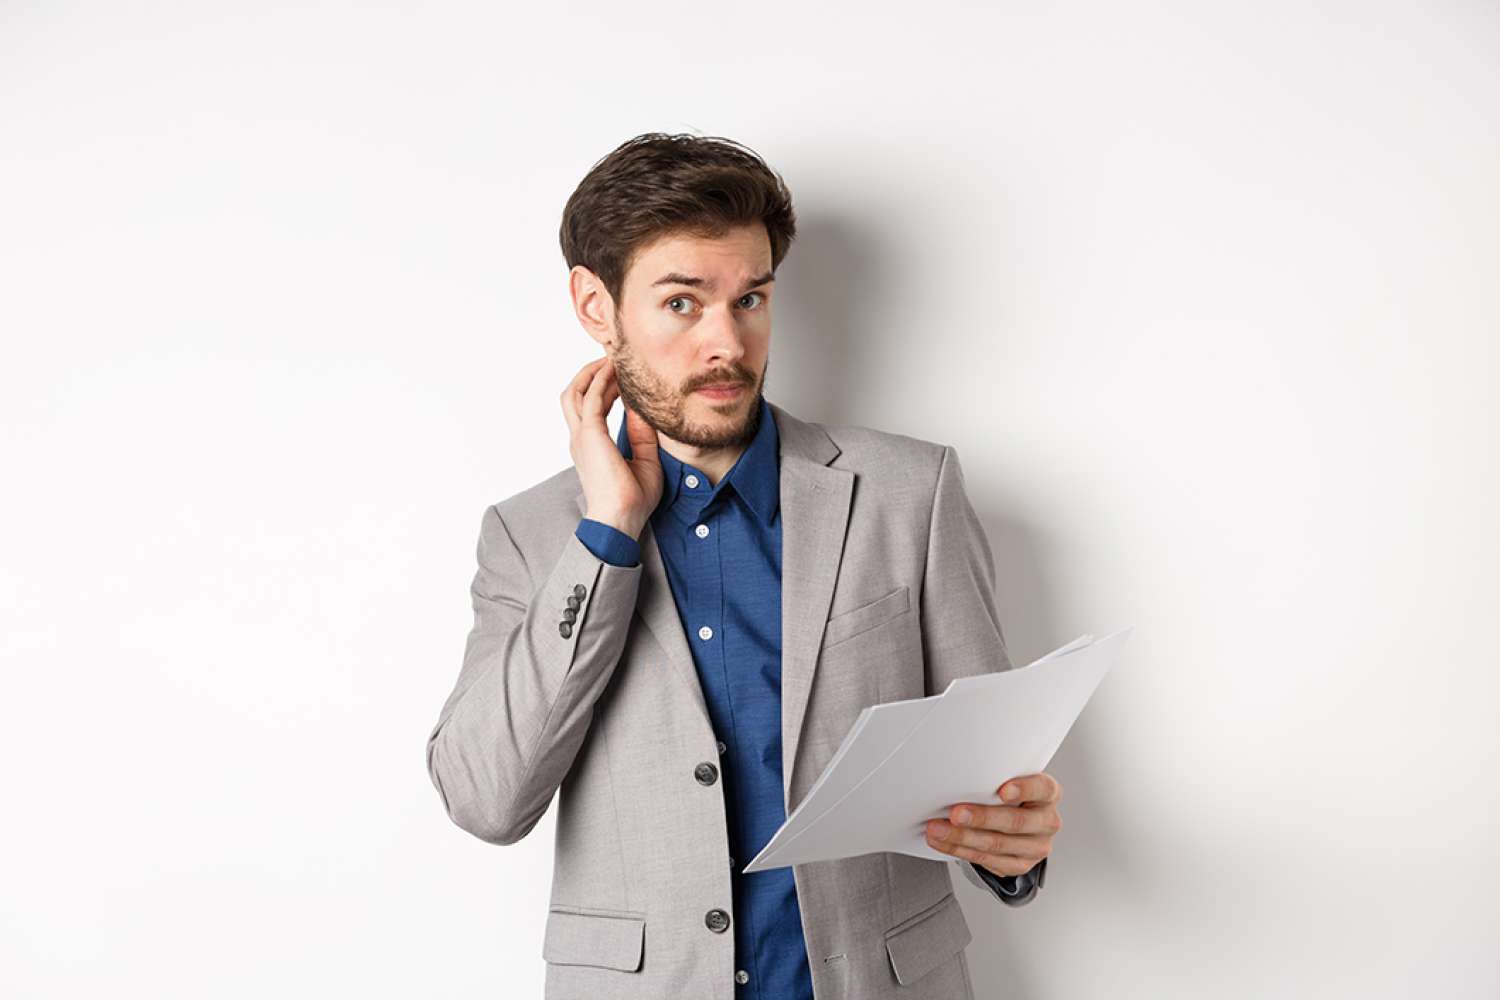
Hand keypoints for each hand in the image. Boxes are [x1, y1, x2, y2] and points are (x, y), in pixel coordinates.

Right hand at [561, 355, 662, 538]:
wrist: (620, 520)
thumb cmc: (632, 500)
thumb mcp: (645, 461)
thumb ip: (642, 434)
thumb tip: (642, 409)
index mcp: (590, 447)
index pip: (587, 408)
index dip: (600, 387)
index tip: (619, 374)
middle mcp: (580, 439)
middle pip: (572, 394)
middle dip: (589, 373)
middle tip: (611, 359)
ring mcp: (582, 437)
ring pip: (575, 392)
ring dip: (592, 373)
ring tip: (611, 360)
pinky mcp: (590, 436)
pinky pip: (590, 399)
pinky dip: (601, 382)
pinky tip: (616, 373)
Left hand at [924, 772, 1061, 877]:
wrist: (1017, 824)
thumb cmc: (1009, 796)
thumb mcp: (1010, 780)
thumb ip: (995, 780)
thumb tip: (959, 777)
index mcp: (1048, 793)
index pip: (1042, 788)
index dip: (1023, 789)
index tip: (1003, 790)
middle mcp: (1046, 821)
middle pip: (1015, 822)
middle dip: (982, 818)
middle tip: (956, 813)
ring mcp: (1036, 847)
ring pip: (997, 845)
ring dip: (962, 837)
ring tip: (938, 829)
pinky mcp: (1020, 865)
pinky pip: (986, 860)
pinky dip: (960, 850)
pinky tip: (944, 842)